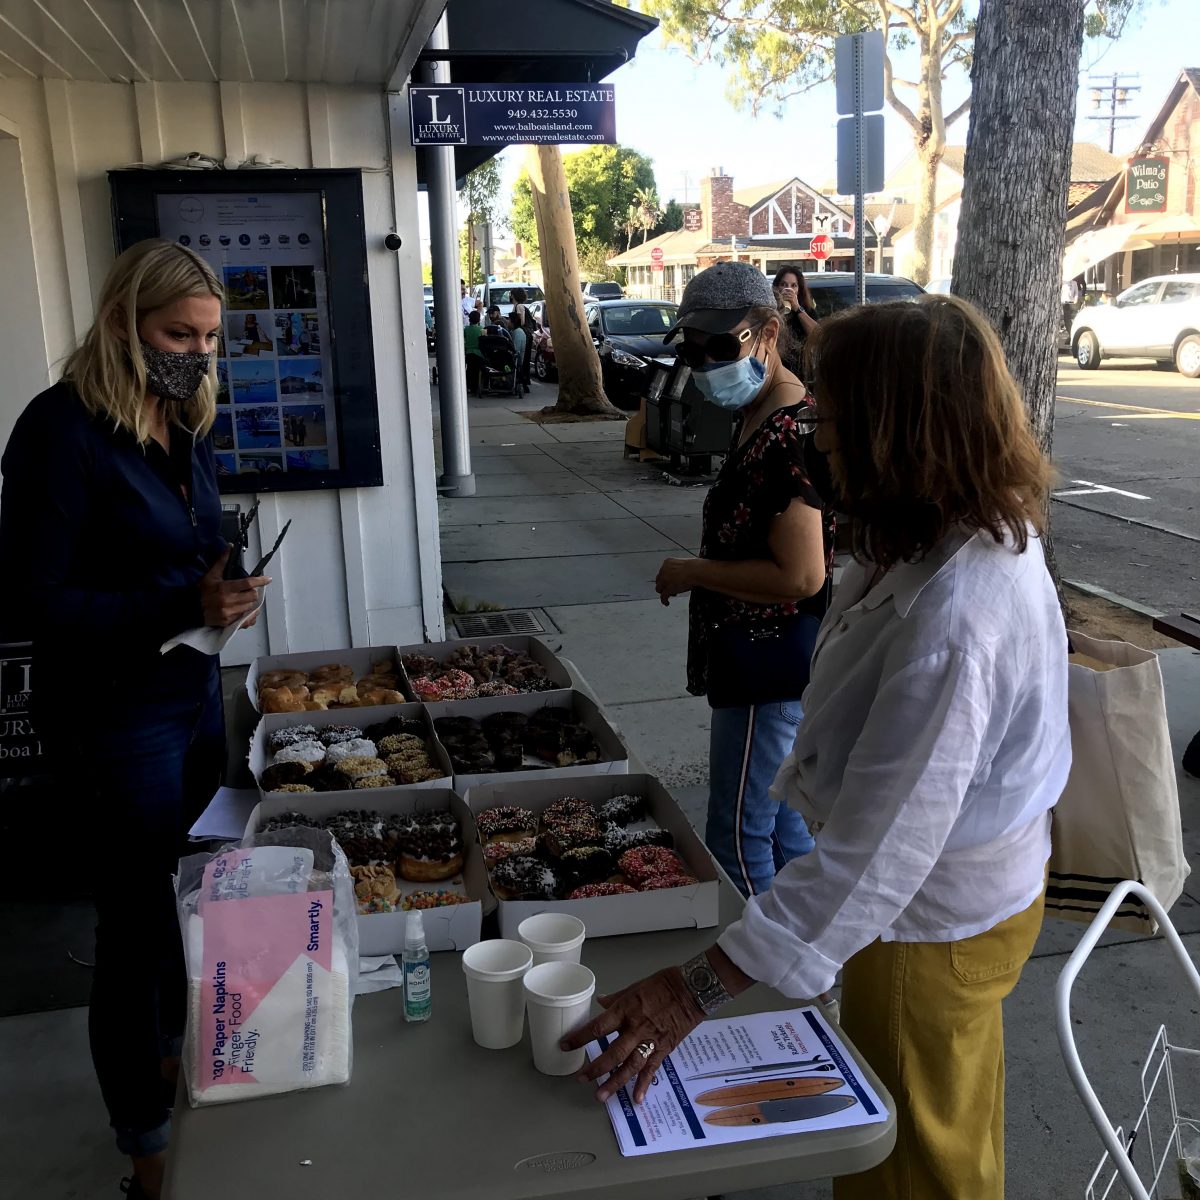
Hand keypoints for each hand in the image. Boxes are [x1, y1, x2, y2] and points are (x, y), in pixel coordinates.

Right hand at [199, 546, 270, 626]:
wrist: (191, 609)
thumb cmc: (202, 592)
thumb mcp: (211, 575)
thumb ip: (222, 561)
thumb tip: (230, 546)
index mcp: (225, 588)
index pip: (248, 583)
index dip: (260, 581)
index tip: (268, 579)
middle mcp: (229, 601)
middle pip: (252, 596)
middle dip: (253, 592)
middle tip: (248, 590)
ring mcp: (229, 613)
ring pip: (250, 607)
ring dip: (250, 603)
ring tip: (243, 600)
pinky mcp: (229, 622)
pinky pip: (246, 619)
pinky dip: (248, 615)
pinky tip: (245, 611)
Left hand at [562, 968, 704, 1103]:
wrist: (692, 989)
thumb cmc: (663, 983)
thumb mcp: (635, 986)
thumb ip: (616, 998)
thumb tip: (600, 1002)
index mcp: (626, 1009)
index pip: (597, 1027)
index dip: (579, 1038)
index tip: (566, 1046)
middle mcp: (636, 1028)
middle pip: (612, 1053)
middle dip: (595, 1068)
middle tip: (581, 1079)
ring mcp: (650, 1040)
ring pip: (629, 1066)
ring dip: (615, 1083)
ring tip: (601, 1096)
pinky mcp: (664, 1048)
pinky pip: (652, 1070)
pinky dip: (644, 1085)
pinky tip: (636, 1099)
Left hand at [655, 558, 694, 605]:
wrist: (697, 571)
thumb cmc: (696, 568)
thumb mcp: (684, 565)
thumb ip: (679, 570)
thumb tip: (682, 576)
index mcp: (667, 562)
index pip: (662, 572)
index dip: (666, 578)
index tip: (671, 581)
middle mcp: (663, 570)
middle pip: (659, 580)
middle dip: (664, 585)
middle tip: (672, 588)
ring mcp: (665, 580)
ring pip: (658, 588)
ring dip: (664, 592)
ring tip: (672, 595)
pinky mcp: (668, 588)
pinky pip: (663, 596)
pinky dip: (664, 601)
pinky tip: (667, 603)